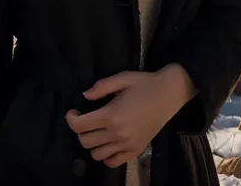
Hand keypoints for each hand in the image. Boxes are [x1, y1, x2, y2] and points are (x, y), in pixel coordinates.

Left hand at [65, 65, 193, 168]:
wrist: (169, 94)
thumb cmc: (145, 84)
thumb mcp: (122, 78)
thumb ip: (101, 87)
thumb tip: (85, 95)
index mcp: (112, 115)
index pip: (80, 126)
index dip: (71, 118)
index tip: (74, 111)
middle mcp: (117, 134)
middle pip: (85, 141)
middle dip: (80, 129)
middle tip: (86, 118)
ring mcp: (127, 145)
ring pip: (96, 154)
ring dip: (92, 142)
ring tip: (97, 130)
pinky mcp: (135, 151)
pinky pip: (112, 162)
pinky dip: (106, 155)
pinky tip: (108, 141)